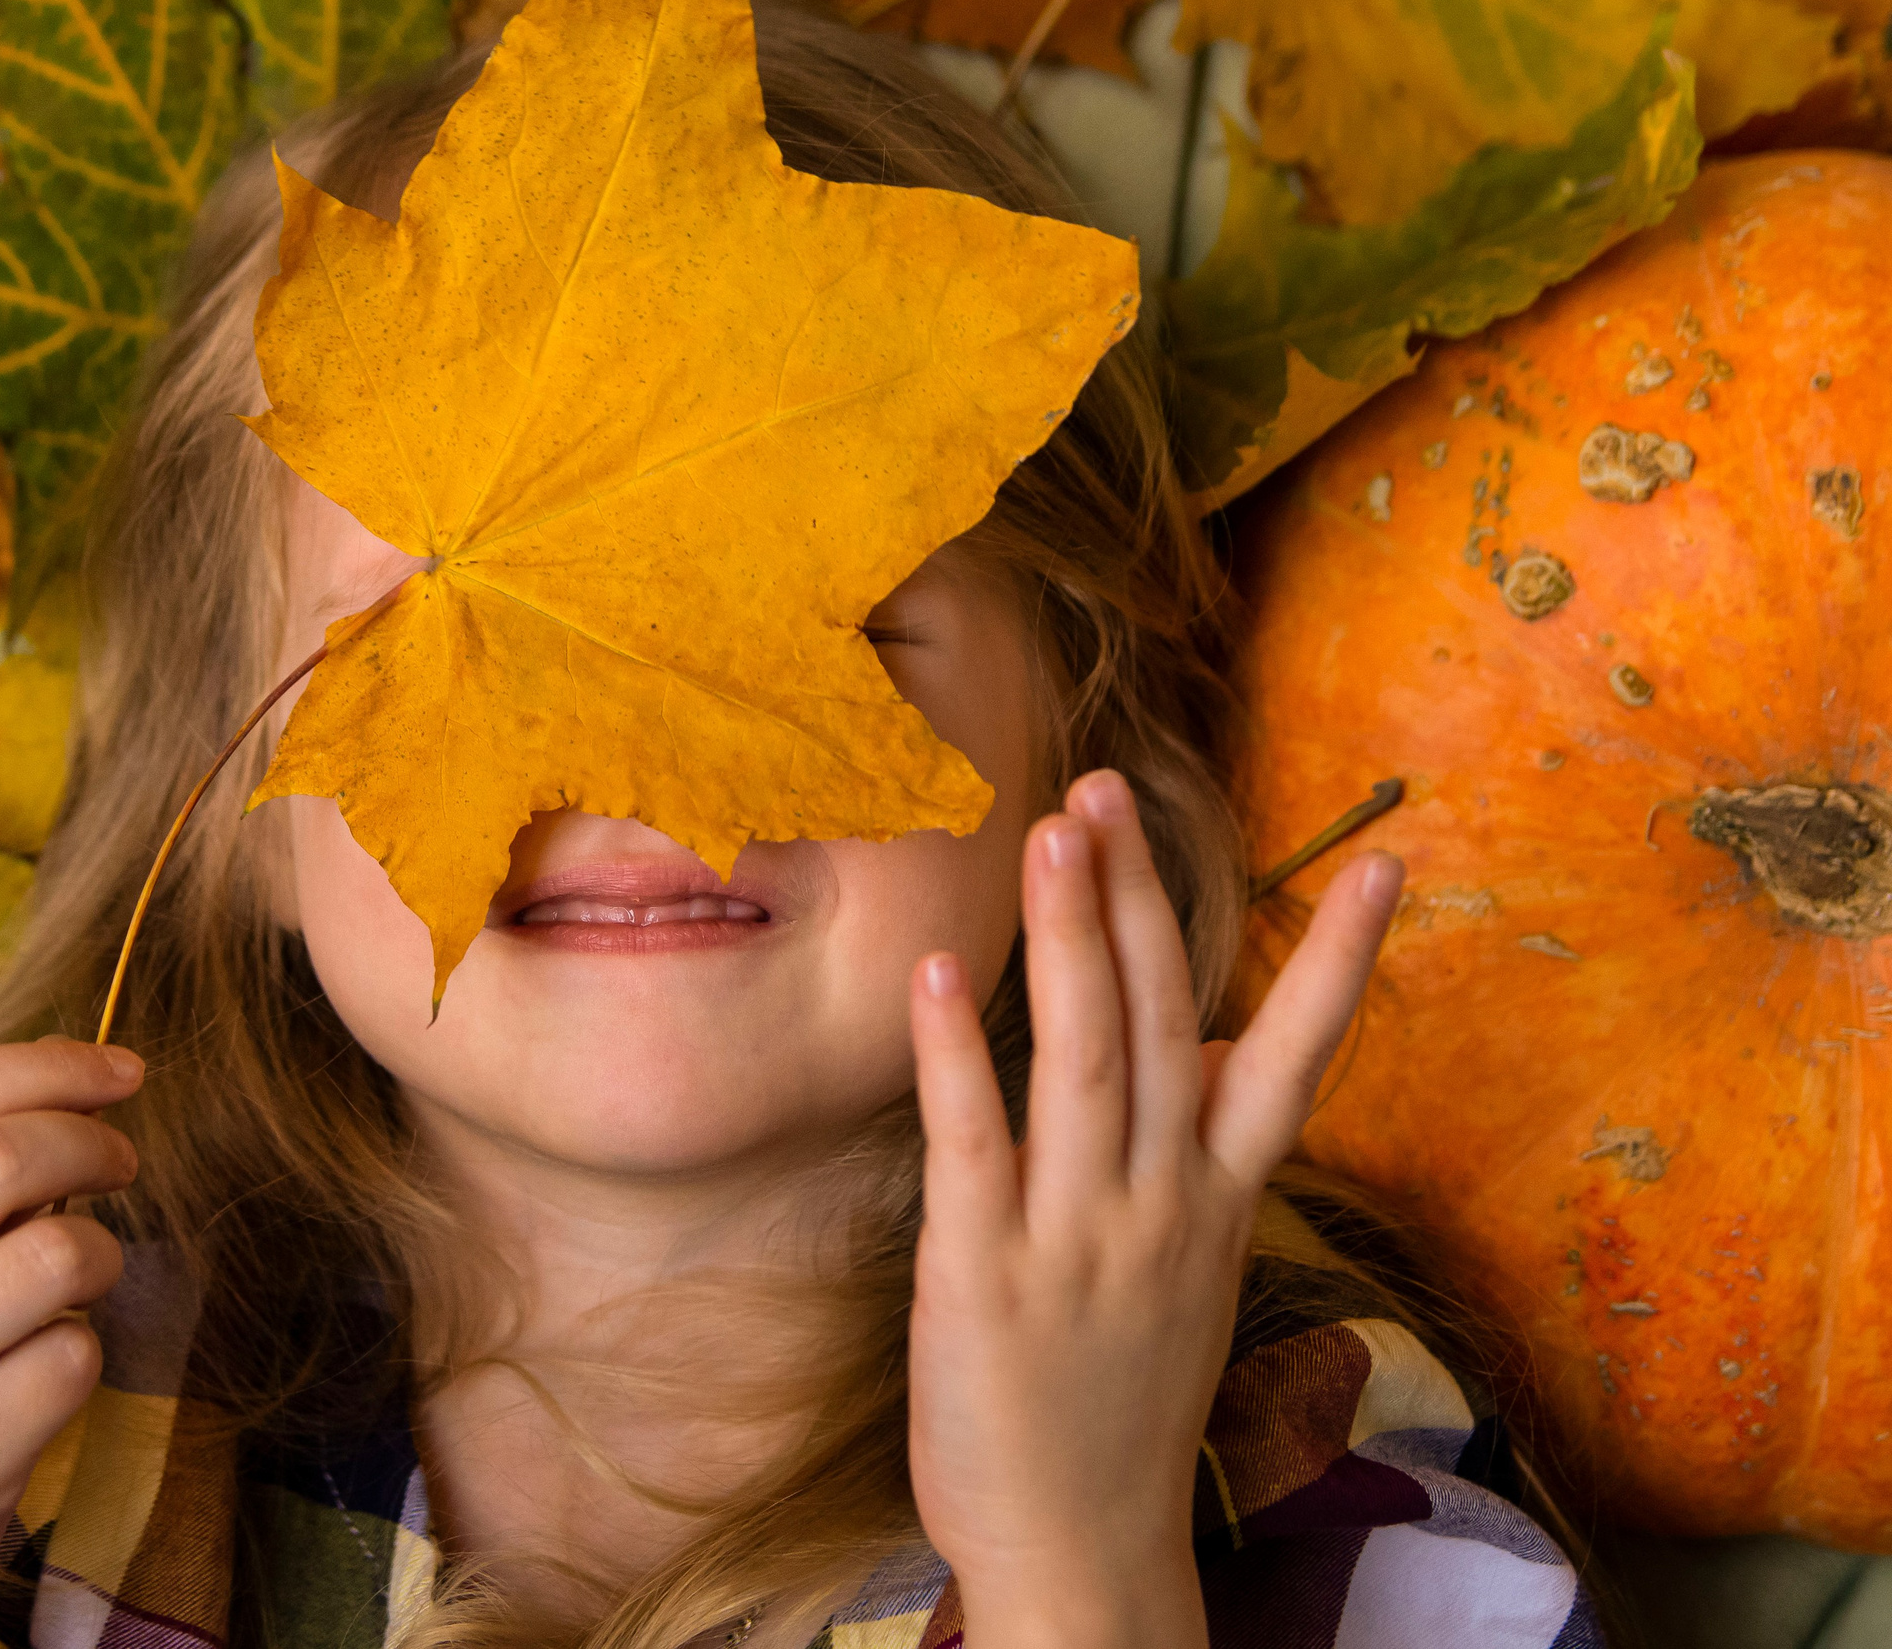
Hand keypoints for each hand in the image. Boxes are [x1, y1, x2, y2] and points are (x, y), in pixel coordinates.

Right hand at [0, 1038, 143, 1648]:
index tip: (121, 1069)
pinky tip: (42, 1370)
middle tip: (124, 1159)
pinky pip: (74, 1358)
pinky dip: (82, 1352)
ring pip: (54, 1254)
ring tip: (79, 1276)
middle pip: (0, 1158)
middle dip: (90, 1141)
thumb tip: (74, 1085)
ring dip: (97, 1253)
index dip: (47, 1066)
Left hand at [904, 769, 1400, 1648]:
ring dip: (1070, 937)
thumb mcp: (1189, 1271)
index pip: (1295, 1057)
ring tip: (1057, 829)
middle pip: (1160, 1020)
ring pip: (1084, 1058)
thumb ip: (1195, 1156)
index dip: (1343, 959)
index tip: (1391, 860)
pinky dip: (959, 1054)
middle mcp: (1160, 1204)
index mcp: (1217, 1200)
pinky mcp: (983, 1272)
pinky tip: (940, 973)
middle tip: (1109, 784)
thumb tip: (1200, 1046)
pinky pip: (975, 1143)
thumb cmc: (1123, 1401)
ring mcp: (1076, 1236)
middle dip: (1138, 895)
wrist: (1081, 1547)